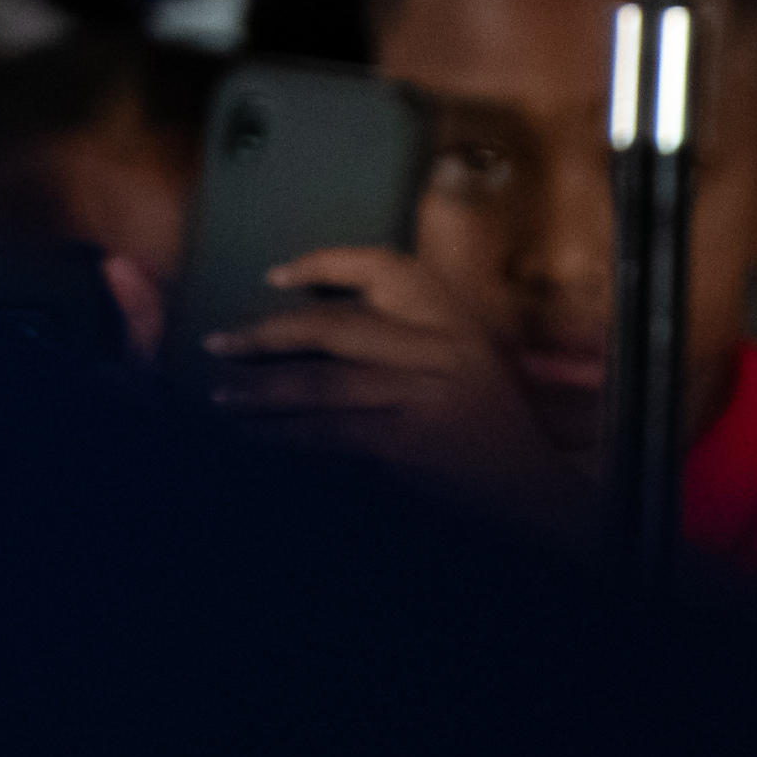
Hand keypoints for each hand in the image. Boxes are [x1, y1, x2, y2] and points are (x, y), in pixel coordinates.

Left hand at [204, 243, 579, 515]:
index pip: (382, 266)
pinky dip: (288, 435)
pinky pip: (334, 433)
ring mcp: (426, 396)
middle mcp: (440, 347)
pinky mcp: (413, 444)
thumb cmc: (487, 418)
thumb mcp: (461, 354)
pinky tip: (257, 436)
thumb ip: (405, 330)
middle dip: (267, 335)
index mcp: (452, 314)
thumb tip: (309, 311)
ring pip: (324, 384)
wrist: (538, 491)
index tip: (272, 275)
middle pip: (335, 327)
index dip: (322, 264)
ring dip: (263, 391)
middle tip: (219, 343)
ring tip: (222, 397)